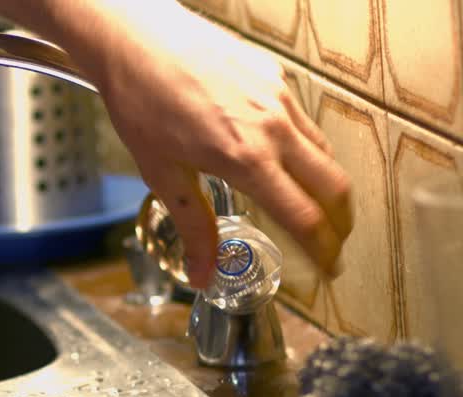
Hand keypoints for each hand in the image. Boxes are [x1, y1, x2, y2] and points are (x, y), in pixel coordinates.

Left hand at [45, 0, 352, 286]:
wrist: (136, 41)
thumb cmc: (141, 103)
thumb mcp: (162, 174)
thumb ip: (192, 227)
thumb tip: (204, 274)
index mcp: (246, 159)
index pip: (304, 217)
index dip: (322, 250)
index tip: (328, 268)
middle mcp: (273, 128)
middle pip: (333, 186)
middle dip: (341, 223)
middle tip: (334, 246)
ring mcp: (279, 99)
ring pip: (324, 152)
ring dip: (327, 186)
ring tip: (316, 208)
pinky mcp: (275, 77)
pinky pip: (305, 122)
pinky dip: (308, 150)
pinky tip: (289, 162)